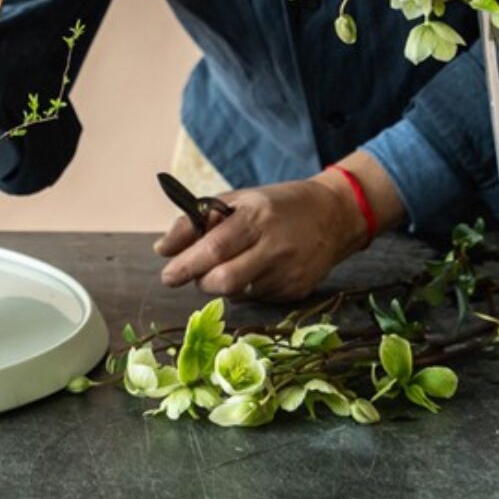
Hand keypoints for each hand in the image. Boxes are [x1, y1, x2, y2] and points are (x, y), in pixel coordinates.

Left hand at [154, 155, 402, 300]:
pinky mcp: (297, 292)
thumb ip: (198, 221)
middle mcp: (273, 246)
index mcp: (256, 216)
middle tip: (195, 273)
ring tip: (233, 262)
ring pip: (238, 294)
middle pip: (224, 281)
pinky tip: (258, 269)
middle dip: (201, 282)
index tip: (167, 275)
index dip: (187, 264)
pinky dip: (247, 288)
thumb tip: (162, 248)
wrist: (335, 214)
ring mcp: (287, 273)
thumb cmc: (277, 204)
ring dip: (223, 284)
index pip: (215, 247)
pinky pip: (257, 298)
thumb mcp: (239, 200)